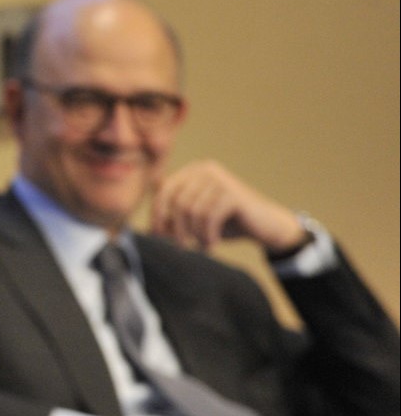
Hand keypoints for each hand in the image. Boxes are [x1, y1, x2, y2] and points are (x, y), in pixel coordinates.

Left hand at [150, 160, 306, 256]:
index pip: (163, 191)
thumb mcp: (196, 218)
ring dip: (193, 233)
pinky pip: (208, 217)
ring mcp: (220, 179)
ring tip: (201, 245)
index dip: (157, 214)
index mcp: (193, 171)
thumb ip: (175, 216)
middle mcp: (205, 170)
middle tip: (181, 245)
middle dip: (175, 227)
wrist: (266, 226)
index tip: (157, 235)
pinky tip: (211, 243)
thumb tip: (149, 228)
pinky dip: (206, 234)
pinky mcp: (232, 193)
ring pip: (191, 210)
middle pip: (176, 201)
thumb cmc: (228, 222)